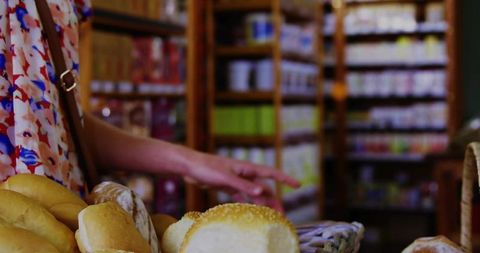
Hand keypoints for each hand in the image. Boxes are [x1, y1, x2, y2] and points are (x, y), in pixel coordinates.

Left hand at [184, 151, 299, 211]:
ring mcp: (236, 180)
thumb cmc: (206, 168)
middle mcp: (244, 173)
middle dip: (274, 200)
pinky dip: (248, 203)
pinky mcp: (228, 186)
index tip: (298, 185)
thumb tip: (262, 193)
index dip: (285, 179)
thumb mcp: (225, 177)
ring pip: (254, 193)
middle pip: (264, 188)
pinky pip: (242, 196)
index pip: (271, 173)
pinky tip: (251, 212)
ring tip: (269, 217)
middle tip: (282, 215)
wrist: (189, 166)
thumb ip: (243, 186)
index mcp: (247, 168)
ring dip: (262, 204)